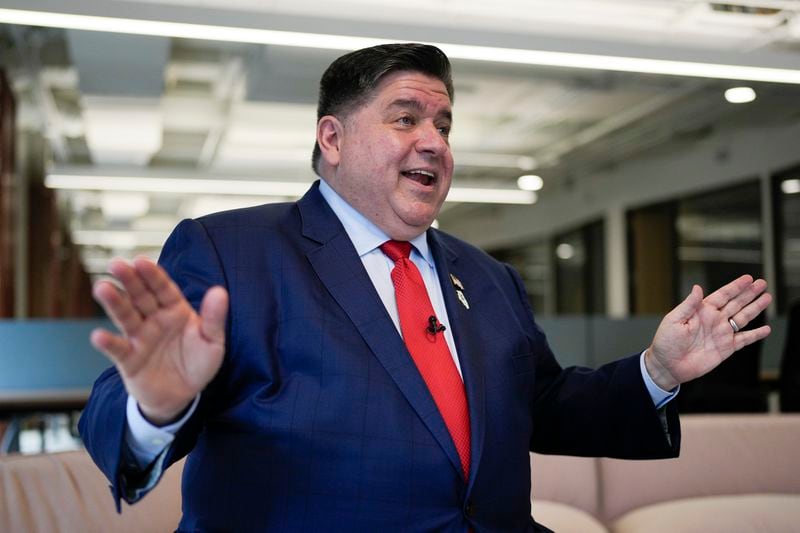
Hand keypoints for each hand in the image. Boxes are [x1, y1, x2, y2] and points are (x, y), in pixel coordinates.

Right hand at [90, 257, 227, 424]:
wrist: (183, 396)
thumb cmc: (198, 363)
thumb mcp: (212, 342)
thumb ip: (214, 318)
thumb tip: (220, 291)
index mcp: (175, 310)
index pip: (163, 288)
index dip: (152, 275)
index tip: (141, 260)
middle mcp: (154, 320)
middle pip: (140, 296)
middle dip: (129, 280)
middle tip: (115, 264)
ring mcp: (139, 338)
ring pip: (125, 316)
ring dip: (114, 303)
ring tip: (102, 288)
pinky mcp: (129, 360)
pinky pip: (118, 350)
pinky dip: (108, 343)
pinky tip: (99, 336)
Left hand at [645, 275, 770, 390]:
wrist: (668, 365)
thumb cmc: (666, 342)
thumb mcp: (674, 320)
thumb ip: (689, 305)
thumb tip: (697, 288)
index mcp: (702, 311)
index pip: (722, 295)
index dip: (735, 286)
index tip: (748, 279)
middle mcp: (714, 320)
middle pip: (736, 303)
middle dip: (749, 293)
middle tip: (762, 283)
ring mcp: (721, 333)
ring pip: (743, 318)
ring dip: (755, 308)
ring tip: (767, 298)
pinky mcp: (726, 348)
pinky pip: (744, 339)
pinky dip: (756, 335)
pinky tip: (766, 329)